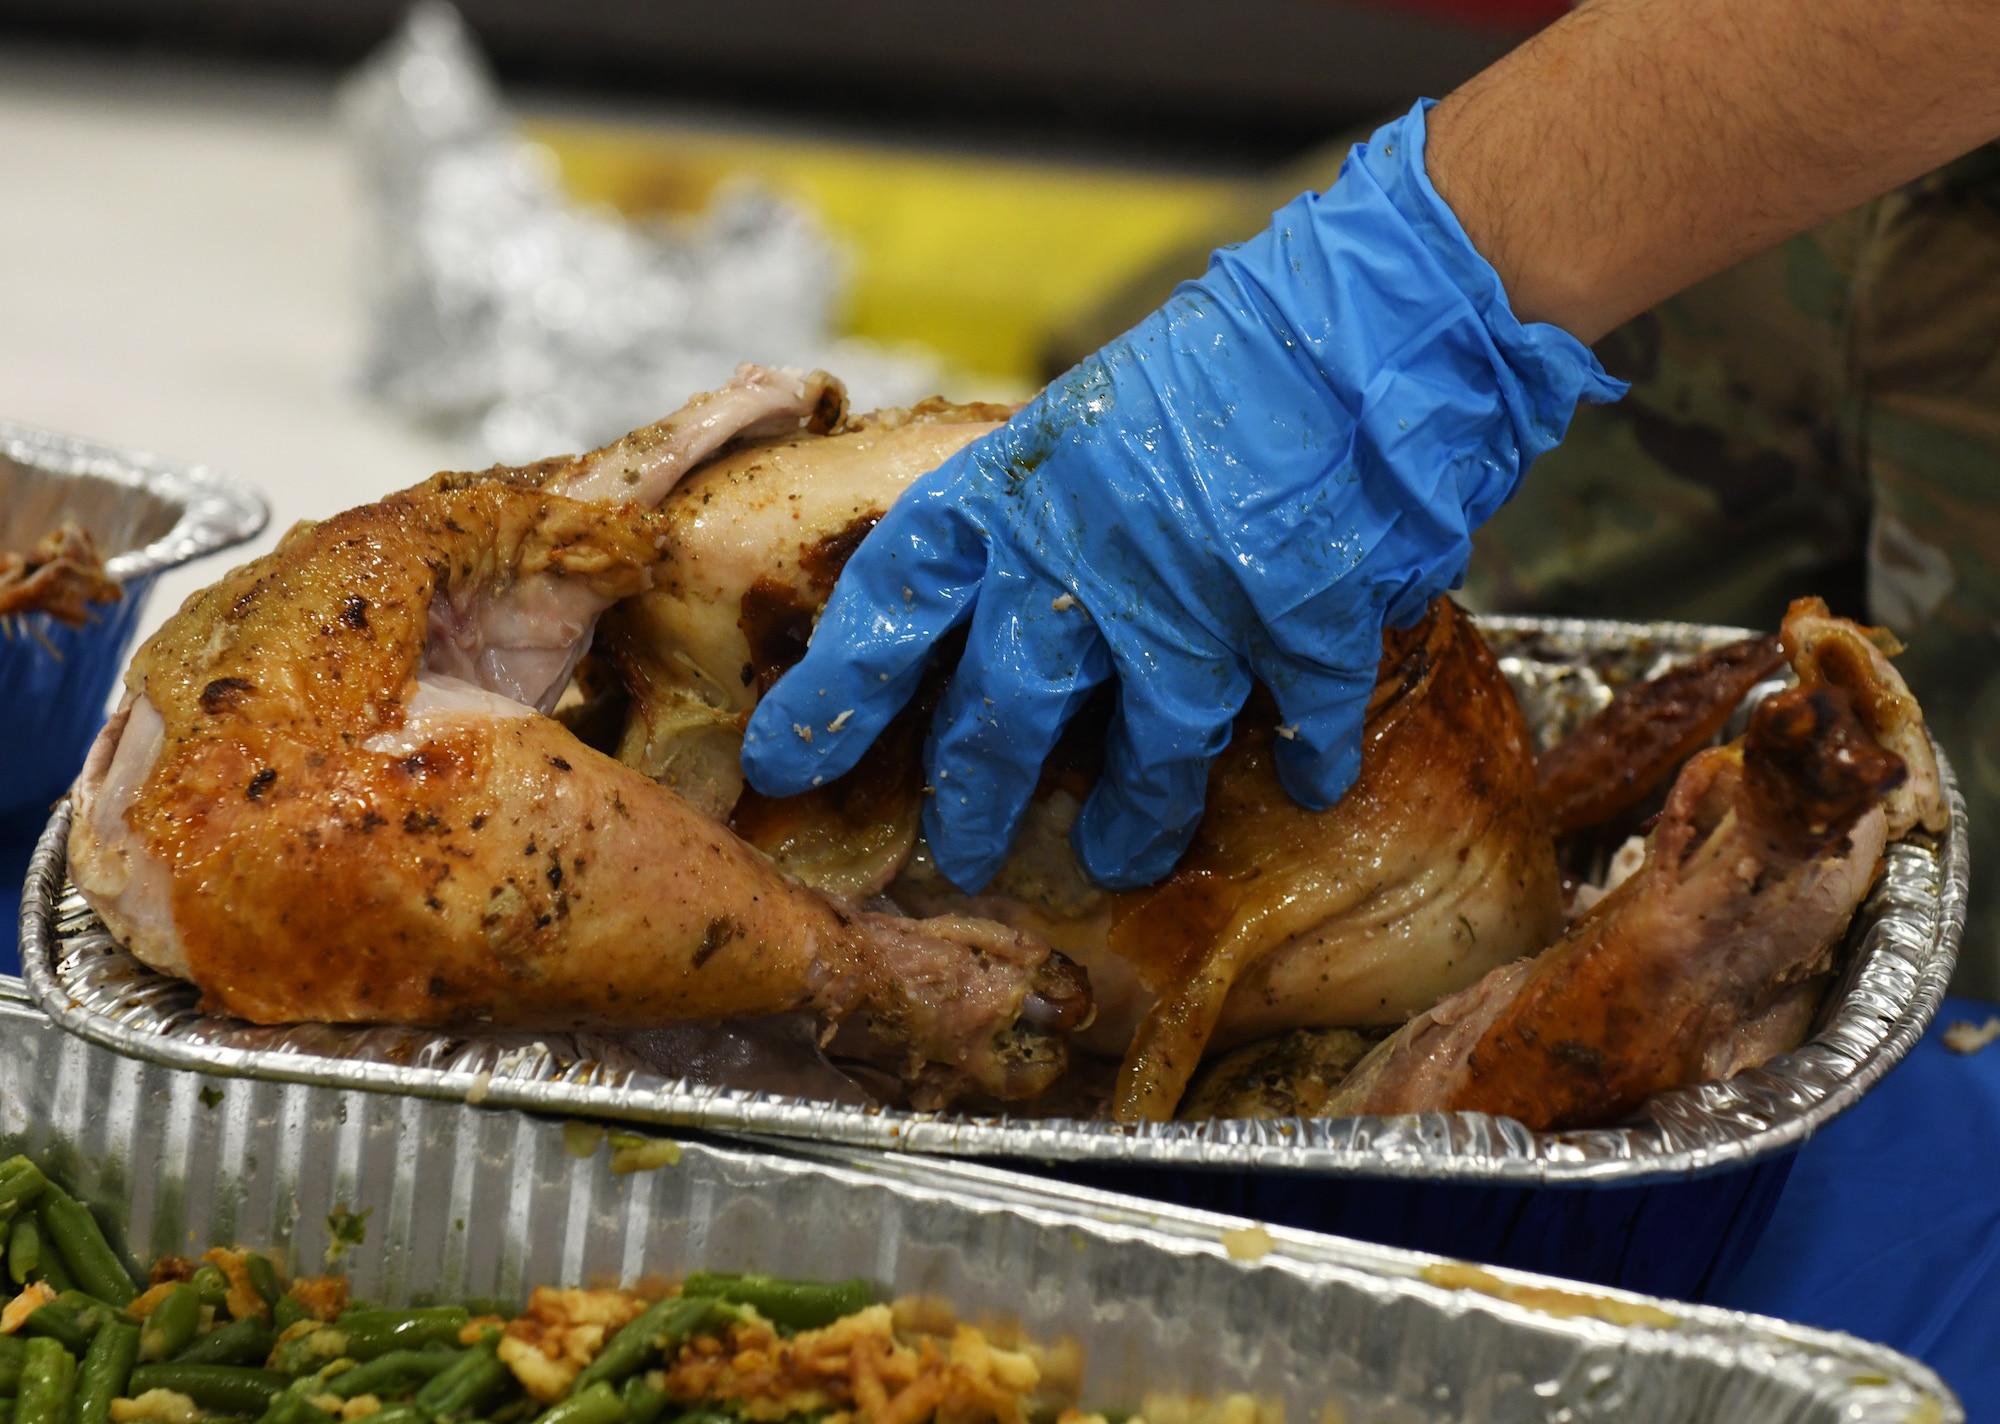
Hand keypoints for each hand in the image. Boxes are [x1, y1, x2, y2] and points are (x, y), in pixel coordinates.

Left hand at [742, 102, 1621, 893]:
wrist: (1372, 315)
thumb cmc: (1231, 353)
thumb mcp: (1097, 412)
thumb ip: (1045, 507)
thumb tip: (1010, 589)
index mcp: (1019, 489)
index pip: (894, 599)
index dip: (837, 689)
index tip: (787, 759)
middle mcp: (1084, 555)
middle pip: (1004, 708)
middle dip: (975, 795)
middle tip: (959, 854)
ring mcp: (1192, 601)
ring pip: (1149, 748)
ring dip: (1135, 814)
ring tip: (1121, 856)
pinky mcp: (1298, 627)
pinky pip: (1295, 724)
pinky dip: (1304, 757)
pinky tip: (1305, 782)